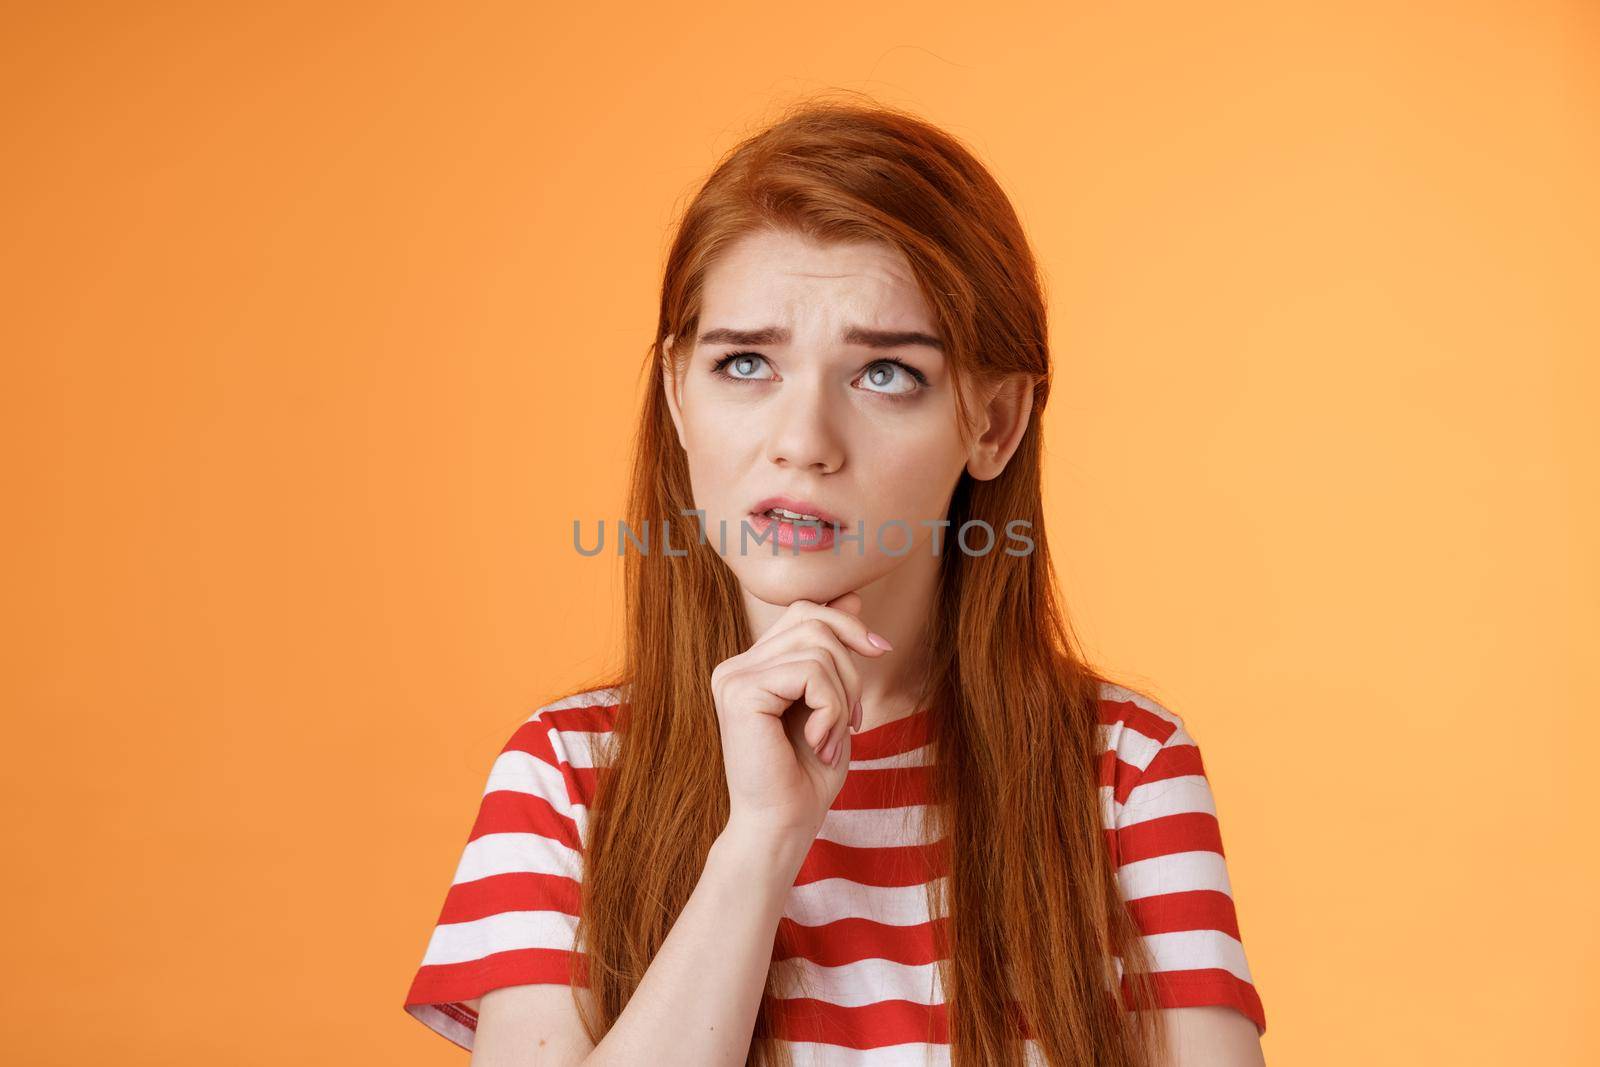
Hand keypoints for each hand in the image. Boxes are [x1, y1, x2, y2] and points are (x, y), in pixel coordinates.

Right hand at [710, 591, 891, 843]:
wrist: (784, 826)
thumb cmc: (808, 776)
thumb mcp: (832, 703)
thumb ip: (834, 652)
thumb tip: (852, 595)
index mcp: (752, 666)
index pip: (805, 613)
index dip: (847, 623)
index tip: (880, 650)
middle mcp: (735, 666)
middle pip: (814, 621)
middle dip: (851, 668)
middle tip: (854, 719)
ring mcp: (733, 677)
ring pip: (818, 648)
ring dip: (843, 697)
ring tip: (834, 738)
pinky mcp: (740, 692)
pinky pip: (811, 673)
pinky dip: (832, 709)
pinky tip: (821, 742)